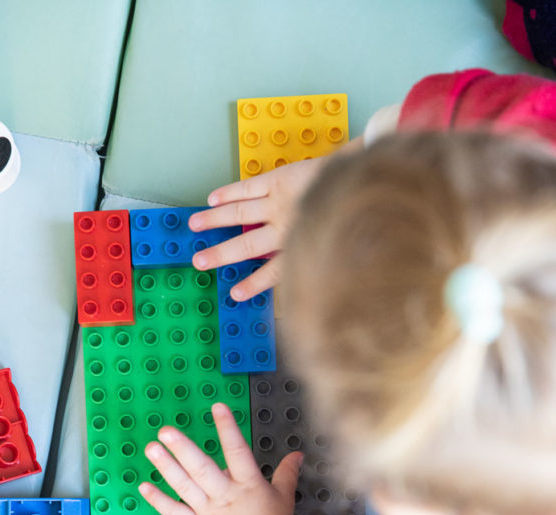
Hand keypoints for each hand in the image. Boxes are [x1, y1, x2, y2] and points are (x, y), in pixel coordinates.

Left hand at [138, 403, 302, 514]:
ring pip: (184, 487)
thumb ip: (287, 472)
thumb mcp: (284, 495)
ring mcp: (208, 512)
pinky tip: (144, 485)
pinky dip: (159, 500)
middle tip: (166, 431)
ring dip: (166, 468)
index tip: (217, 406)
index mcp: (248, 484)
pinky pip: (175, 513)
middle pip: (202, 469)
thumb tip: (297, 454)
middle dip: (183, 449)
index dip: (228, 428)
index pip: (237, 451)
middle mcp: (225, 496)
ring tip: (152, 449)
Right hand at [188, 142, 361, 300]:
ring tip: (195, 226)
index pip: (272, 271)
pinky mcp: (280, 180)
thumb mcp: (337, 242)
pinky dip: (229, 192)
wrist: (365, 173)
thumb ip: (319, 257)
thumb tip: (318, 286)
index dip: (253, 284)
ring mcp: (281, 202)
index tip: (235, 294)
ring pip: (241, 214)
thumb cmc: (353, 208)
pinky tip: (212, 199)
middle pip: (247, 245)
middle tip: (199, 262)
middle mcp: (287, 226)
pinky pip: (249, 187)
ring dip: (215, 220)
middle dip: (221, 254)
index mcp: (301, 245)